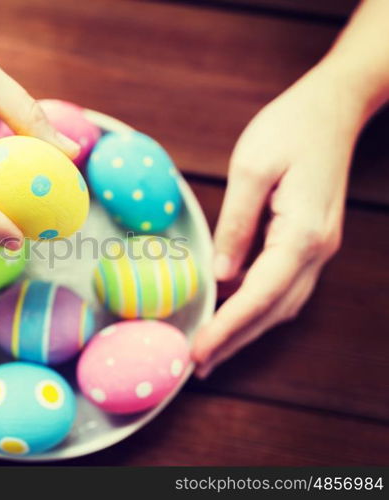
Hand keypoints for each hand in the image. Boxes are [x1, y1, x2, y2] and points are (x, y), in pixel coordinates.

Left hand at [192, 64, 364, 377]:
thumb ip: (235, 224)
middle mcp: (316, 250)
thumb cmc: (290, 127)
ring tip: (211, 350)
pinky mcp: (311, 241)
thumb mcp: (251, 167)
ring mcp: (319, 248)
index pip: (258, 296)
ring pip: (282, 304)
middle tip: (197, 365)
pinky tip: (234, 314)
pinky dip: (257, 308)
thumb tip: (221, 274)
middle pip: (273, 311)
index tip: (196, 353)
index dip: (226, 328)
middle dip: (234, 341)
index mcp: (300, 233)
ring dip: (247, 330)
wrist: (334, 107)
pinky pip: (284, 286)